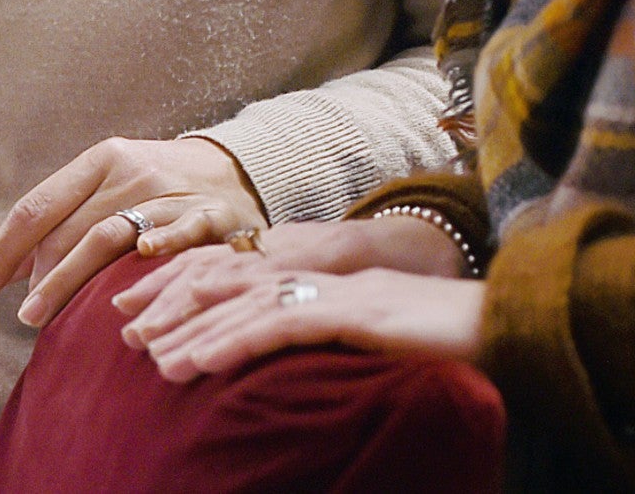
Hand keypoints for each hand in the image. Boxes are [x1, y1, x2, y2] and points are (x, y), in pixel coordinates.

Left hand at [0, 137, 266, 327]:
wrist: (238, 169)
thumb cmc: (156, 189)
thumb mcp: (108, 188)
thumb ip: (63, 221)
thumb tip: (9, 267)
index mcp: (100, 160)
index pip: (37, 206)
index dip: (3, 249)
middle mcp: (132, 171)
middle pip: (72, 227)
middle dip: (41, 274)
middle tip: (22, 314)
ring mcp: (172, 193)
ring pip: (110, 237)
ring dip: (72, 280)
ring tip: (43, 316)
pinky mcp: (213, 215)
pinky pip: (177, 236)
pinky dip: (152, 252)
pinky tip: (125, 283)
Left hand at [128, 266, 484, 380]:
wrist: (512, 323)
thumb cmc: (448, 338)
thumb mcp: (375, 337)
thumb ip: (332, 334)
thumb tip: (293, 354)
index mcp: (323, 276)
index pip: (239, 274)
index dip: (185, 287)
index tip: (138, 310)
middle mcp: (324, 272)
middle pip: (230, 280)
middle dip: (172, 304)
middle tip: (122, 331)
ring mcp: (338, 289)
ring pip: (246, 303)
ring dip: (194, 331)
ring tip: (152, 360)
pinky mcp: (356, 313)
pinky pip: (283, 325)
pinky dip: (236, 342)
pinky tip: (202, 362)